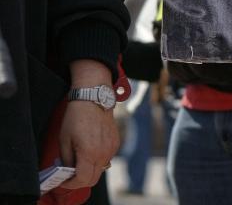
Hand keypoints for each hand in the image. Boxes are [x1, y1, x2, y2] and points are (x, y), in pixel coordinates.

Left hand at [59, 60, 118, 189]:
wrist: (94, 99)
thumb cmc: (77, 117)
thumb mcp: (64, 139)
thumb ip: (67, 159)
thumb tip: (68, 170)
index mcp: (90, 153)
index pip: (82, 179)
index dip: (71, 184)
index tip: (64, 181)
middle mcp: (104, 153)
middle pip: (93, 178)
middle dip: (80, 180)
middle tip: (70, 175)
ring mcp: (112, 148)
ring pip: (101, 169)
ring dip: (89, 170)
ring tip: (78, 161)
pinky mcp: (116, 143)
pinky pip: (106, 158)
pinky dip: (97, 160)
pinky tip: (89, 150)